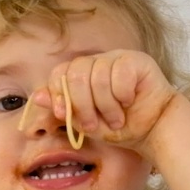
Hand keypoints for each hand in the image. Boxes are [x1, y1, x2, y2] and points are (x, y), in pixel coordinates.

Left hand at [32, 49, 178, 158]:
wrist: (152, 131)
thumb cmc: (120, 127)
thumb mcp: (85, 123)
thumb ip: (63, 109)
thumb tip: (36, 96)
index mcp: (81, 74)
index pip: (59, 73)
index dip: (58, 94)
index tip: (64, 115)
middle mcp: (97, 62)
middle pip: (76, 74)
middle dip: (83, 106)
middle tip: (95, 124)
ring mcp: (116, 58)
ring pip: (98, 77)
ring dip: (106, 106)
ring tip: (117, 119)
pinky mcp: (136, 60)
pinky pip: (120, 75)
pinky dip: (123, 95)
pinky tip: (130, 102)